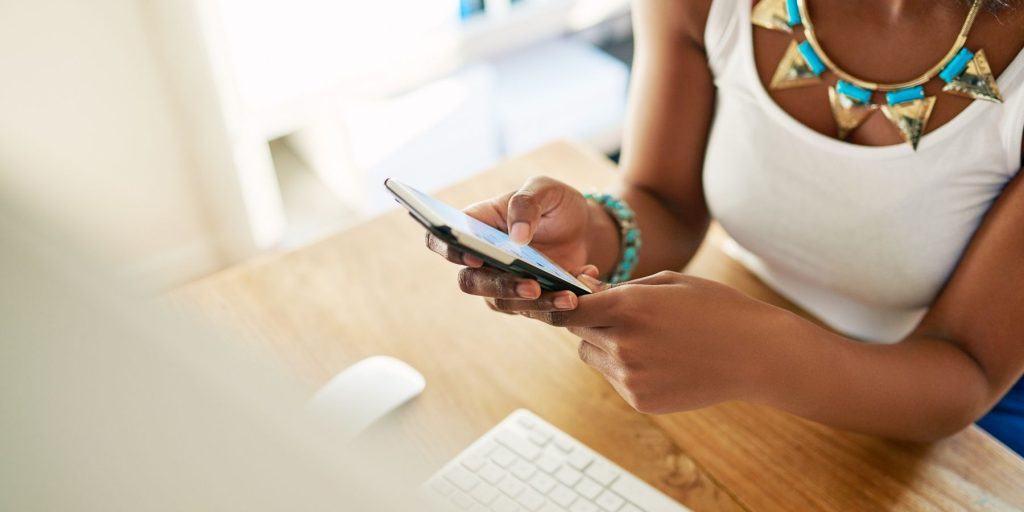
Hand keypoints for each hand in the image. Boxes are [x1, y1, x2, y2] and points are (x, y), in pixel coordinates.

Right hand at [425, 176, 613, 312]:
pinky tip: (583, 286)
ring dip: (535, 303)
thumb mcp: (546, 190)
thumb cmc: (555, 203)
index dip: (449, 250)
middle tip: (532, 285)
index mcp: (476, 225)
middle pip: (470, 281)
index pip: (443, 240)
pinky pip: (535, 311)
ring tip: (569, 296)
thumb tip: (516, 235)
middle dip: (499, 286)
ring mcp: (501, 283)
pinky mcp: (526, 301)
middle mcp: (481, 258)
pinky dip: (559, 303)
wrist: (584, 228)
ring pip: (503, 302)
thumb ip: (528, 203)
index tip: (474, 255)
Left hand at [525, 271, 790, 413]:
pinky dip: (626, 369)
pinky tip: (662, 360)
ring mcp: (630, 377)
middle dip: (590, 320)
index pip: (568, 308)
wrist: (755, 354)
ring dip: (605, 345)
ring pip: (592, 356)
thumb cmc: (714, 307)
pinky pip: (615, 379)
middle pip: (577, 332)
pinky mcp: (640, 400)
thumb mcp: (668, 283)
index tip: (565, 298)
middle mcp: (622, 344)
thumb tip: (585, 291)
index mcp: (627, 307)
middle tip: (619, 314)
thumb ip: (621, 288)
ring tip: (648, 338)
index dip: (563, 302)